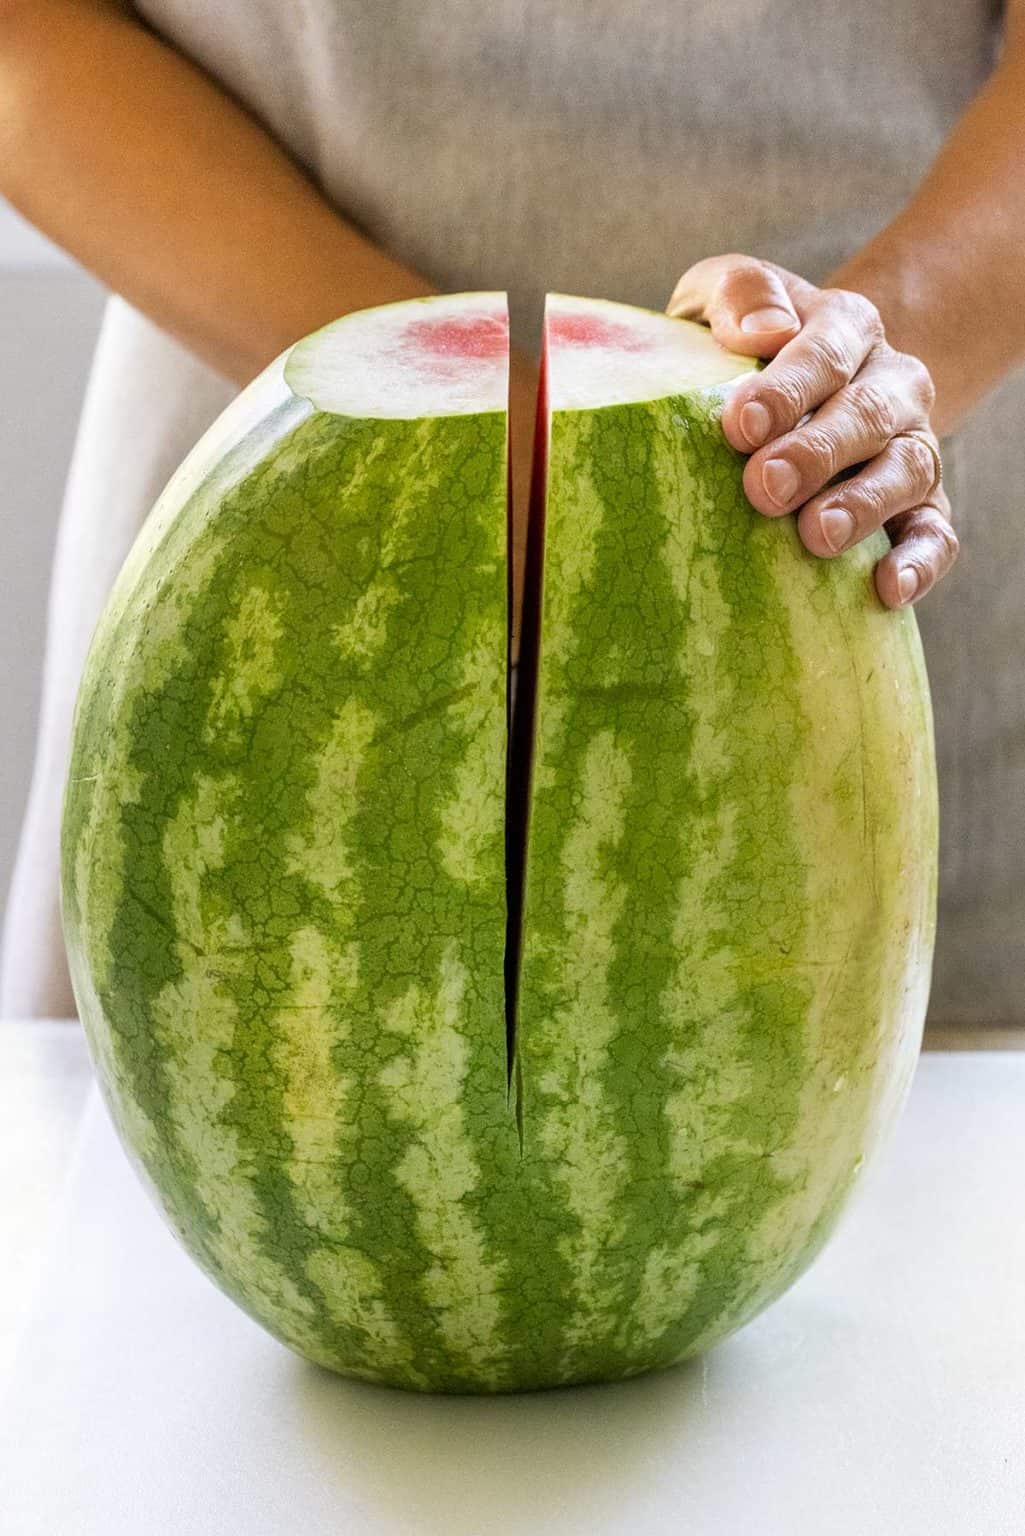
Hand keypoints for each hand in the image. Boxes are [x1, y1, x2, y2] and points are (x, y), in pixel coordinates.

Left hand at [667, 254, 958, 608]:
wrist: (789, 388)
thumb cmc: (737, 345)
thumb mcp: (724, 294)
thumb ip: (740, 293)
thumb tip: (764, 330)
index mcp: (846, 326)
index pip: (826, 350)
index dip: (786, 387)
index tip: (740, 425)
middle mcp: (891, 384)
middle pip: (868, 413)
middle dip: (818, 452)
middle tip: (765, 487)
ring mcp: (910, 446)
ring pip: (907, 470)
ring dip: (864, 505)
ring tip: (818, 536)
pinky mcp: (920, 506)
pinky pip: (934, 532)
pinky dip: (919, 561)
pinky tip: (886, 589)